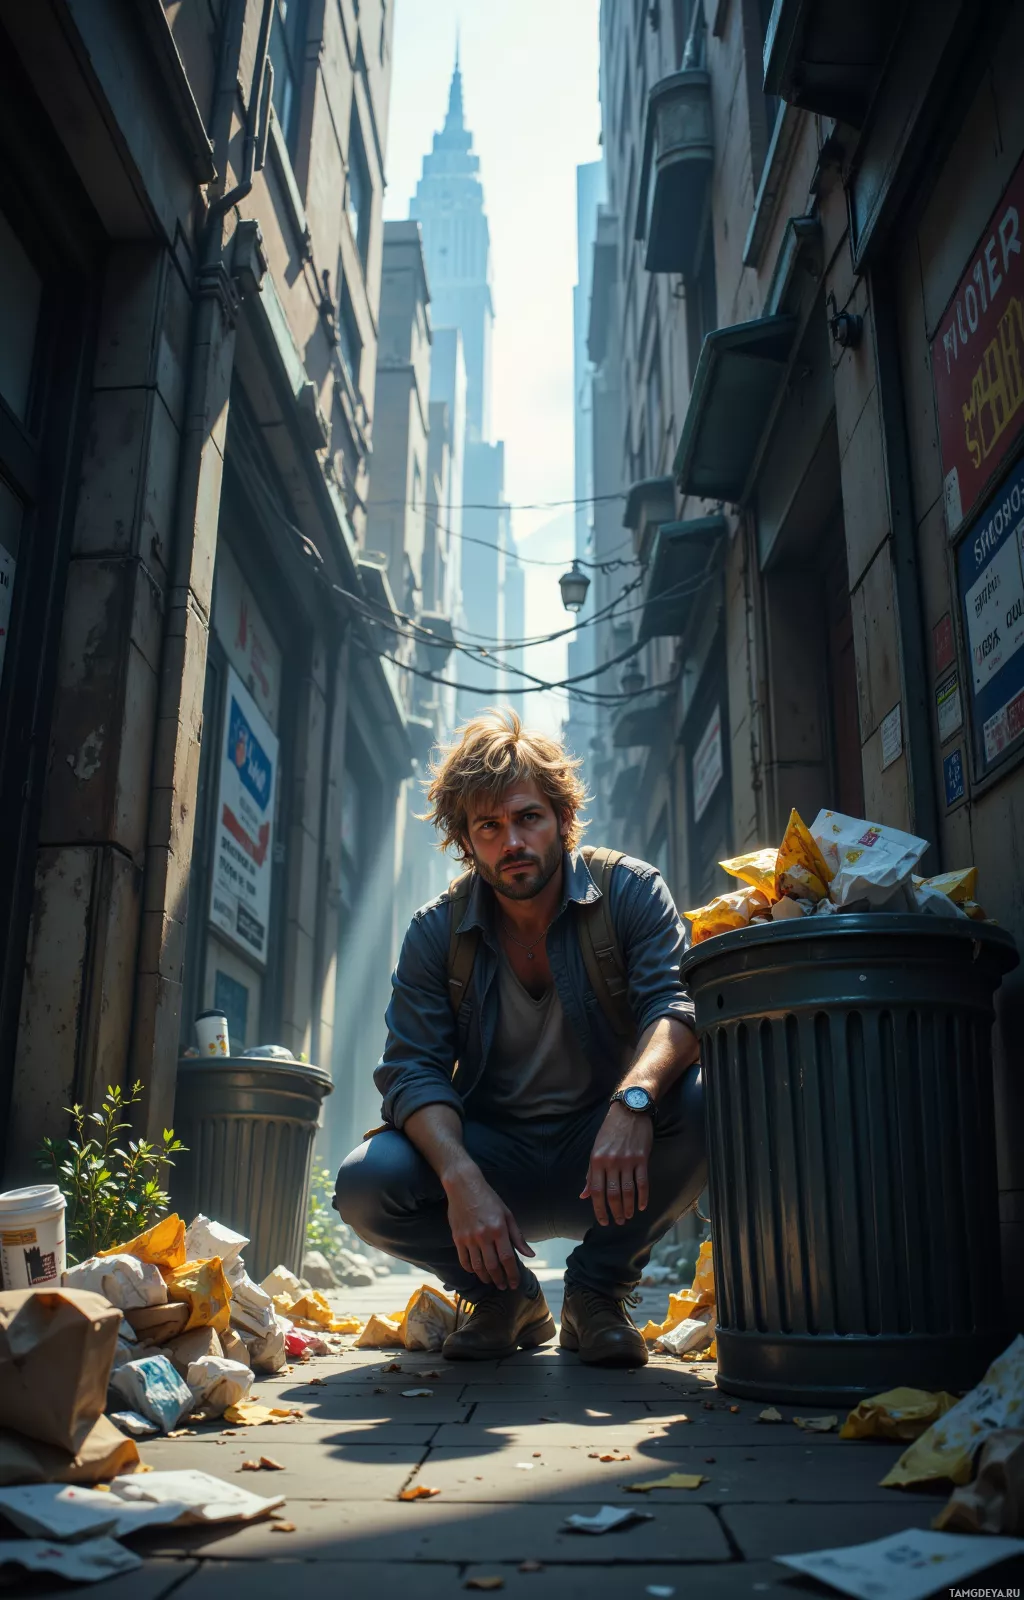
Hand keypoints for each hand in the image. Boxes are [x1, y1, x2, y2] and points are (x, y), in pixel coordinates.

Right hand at [444, 1166, 534, 1289]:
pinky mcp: (457, 1238)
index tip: (514, 1283)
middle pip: (492, 1266)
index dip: (512, 1274)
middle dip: (499, 1280)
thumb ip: (518, 1236)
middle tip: (503, 1287)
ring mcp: (469, 1238)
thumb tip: (530, 1254)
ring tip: (491, 1281)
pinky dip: (470, 1269)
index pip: (507, 1258)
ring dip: (485, 1278)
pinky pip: (464, 1260)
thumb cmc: (489, 1199)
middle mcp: (484, 1236)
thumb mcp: (507, 1214)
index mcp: (499, 1229)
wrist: (463, 1186)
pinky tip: (476, 1271)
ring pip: (478, 1266)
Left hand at [581, 1102, 653, 1225]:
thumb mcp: (595, 1149)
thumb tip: (584, 1195)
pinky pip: (643, 1182)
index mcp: (596, 1160)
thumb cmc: (610, 1131)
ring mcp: (627, 1160)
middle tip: (618, 1222)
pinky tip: (641, 1206)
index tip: (603, 1221)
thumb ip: (590, 1174)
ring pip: (628, 1191)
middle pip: (612, 1194)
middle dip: (615, 1211)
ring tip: (628, 1216)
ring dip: (628, 1207)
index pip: (596, 1191)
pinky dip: (643, 1197)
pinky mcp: (642, 1158)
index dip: (599, 1209)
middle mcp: (611, 1162)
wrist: (629, 1110)